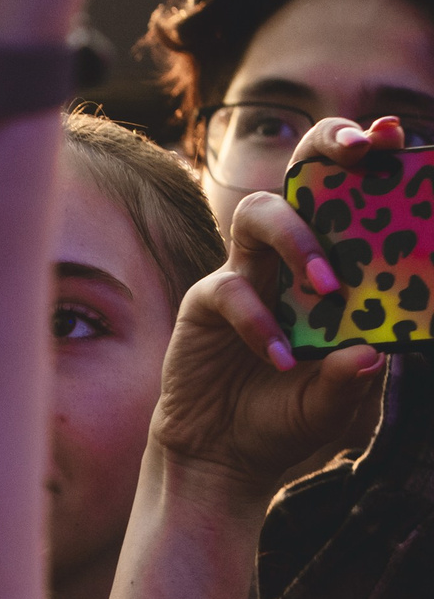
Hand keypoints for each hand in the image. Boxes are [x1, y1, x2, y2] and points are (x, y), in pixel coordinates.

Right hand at [149, 115, 401, 495]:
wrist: (225, 461)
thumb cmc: (289, 424)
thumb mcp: (342, 406)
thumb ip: (356, 380)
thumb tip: (374, 350)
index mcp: (334, 270)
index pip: (351, 202)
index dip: (369, 162)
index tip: (391, 136)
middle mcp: (289, 261)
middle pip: (301, 178)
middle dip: (327, 150)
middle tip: (360, 150)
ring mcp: (246, 275)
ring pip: (260, 213)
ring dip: (298, 237)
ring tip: (326, 287)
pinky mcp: (207, 302)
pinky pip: (232, 290)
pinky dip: (261, 322)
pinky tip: (282, 359)